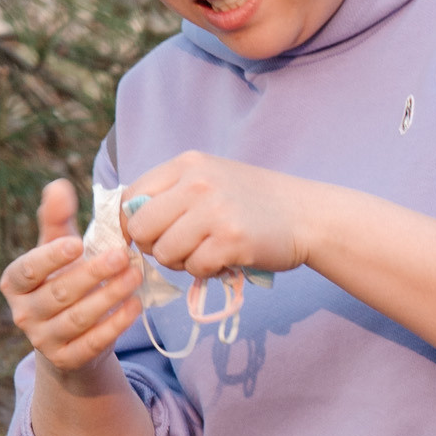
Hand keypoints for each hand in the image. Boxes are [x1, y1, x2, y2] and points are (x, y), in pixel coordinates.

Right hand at [0, 177, 144, 381]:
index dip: (49, 258)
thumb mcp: (58, 249)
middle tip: (123, 256)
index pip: (27, 270)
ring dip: (109, 297)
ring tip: (136, 277)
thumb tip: (58, 185)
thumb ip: (57, 220)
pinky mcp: (66, 360)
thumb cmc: (63, 280)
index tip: (76, 244)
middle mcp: (23, 314)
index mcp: (15, 283)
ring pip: (78, 318)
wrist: (70, 336)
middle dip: (92, 274)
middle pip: (58, 294)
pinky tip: (135, 306)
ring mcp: (42, 340)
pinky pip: (92, 343)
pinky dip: (116, 325)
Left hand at [121, 151, 310, 282]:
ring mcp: (214, 211)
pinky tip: (224, 259)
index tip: (146, 239)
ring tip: (206, 252)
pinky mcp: (231, 240)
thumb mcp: (209, 180)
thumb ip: (171, 195)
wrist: (306, 215)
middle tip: (181, 249)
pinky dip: (206, 271)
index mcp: (187, 164)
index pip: (131, 198)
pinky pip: (194, 268)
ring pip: (165, 253)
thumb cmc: (252, 202)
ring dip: (182, 262)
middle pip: (142, 229)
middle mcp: (197, 183)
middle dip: (155, 247)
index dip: (131, 226)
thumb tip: (129, 225)